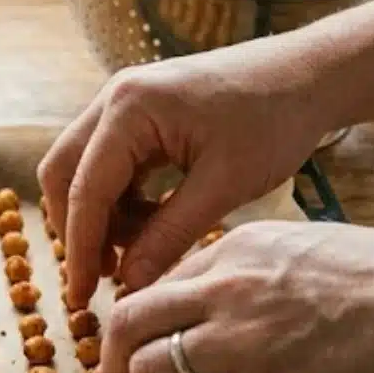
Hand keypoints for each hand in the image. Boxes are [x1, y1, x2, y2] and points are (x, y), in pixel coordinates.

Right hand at [37, 42, 337, 309]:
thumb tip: (129, 282)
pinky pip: (111, 163)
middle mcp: (115, 98)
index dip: (80, 248)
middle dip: (78, 230)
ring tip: (142, 252)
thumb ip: (170, 234)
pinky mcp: (140, 113)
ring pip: (84, 170)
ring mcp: (124, 102)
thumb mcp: (224, 186)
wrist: (309, 76)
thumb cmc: (274, 120)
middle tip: (100, 279)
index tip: (83, 296)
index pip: (85, 189)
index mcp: (130, 109)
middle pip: (64, 174)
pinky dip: (122, 200)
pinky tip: (156, 224)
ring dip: (103, 216)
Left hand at [96, 221, 373, 372]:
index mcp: (239, 248)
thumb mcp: (314, 252)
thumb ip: (259, 275)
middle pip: (127, 323)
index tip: (149, 353)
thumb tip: (222, 313)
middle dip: (113, 364)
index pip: (158, 285)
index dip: (144, 328)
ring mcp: (243, 341)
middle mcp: (227, 287)